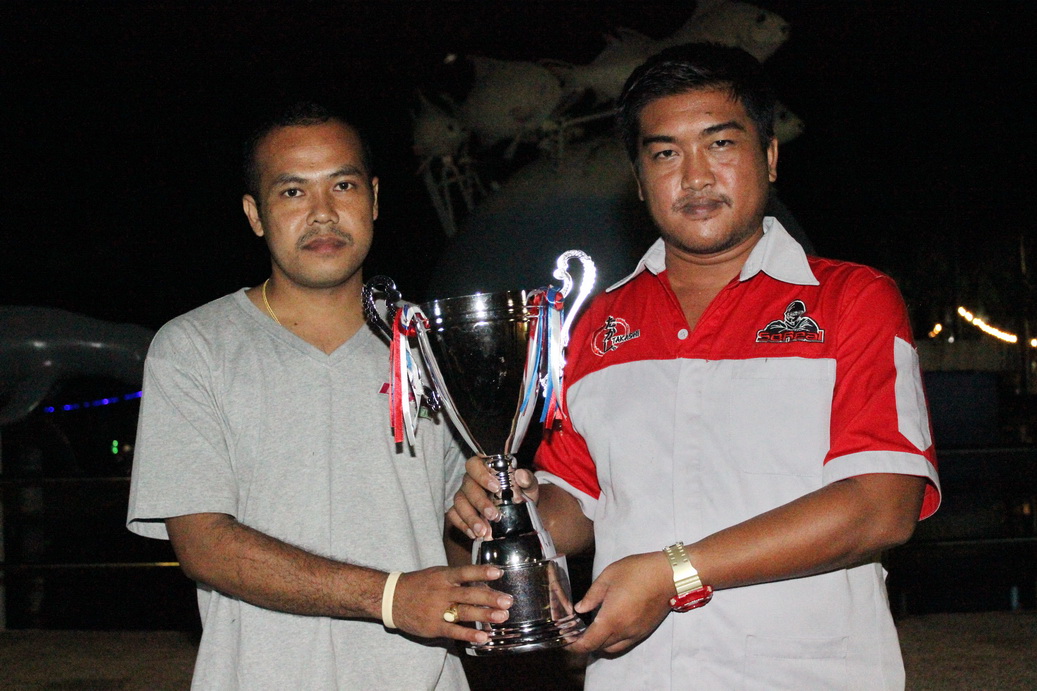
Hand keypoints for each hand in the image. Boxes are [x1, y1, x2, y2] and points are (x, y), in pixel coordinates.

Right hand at [392, 564, 512, 644]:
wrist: (392, 598)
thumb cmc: (420, 584)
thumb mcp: (437, 574)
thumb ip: (459, 578)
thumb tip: (485, 583)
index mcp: (443, 576)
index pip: (465, 572)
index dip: (482, 572)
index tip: (498, 573)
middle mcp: (441, 592)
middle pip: (469, 595)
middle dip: (490, 598)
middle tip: (508, 601)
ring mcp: (437, 610)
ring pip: (464, 613)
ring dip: (484, 615)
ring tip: (502, 617)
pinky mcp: (433, 626)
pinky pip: (454, 631)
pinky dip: (469, 634)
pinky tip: (483, 637)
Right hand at [447, 455, 539, 539]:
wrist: (518, 513)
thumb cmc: (520, 494)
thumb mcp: (528, 486)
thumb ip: (527, 480)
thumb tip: (521, 475)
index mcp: (485, 469)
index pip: (475, 465)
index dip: (482, 475)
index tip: (496, 487)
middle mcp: (471, 480)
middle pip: (468, 487)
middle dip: (480, 502)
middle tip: (493, 515)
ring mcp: (463, 495)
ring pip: (460, 502)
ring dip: (470, 518)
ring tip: (483, 531)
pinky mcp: (459, 511)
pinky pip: (453, 515)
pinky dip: (462, 525)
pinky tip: (474, 534)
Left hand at [567, 551, 673, 654]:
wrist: (668, 575)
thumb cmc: (636, 572)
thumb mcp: (608, 577)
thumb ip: (592, 595)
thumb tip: (580, 608)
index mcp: (611, 620)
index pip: (588, 644)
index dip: (574, 646)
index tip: (566, 640)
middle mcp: (623, 632)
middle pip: (599, 648)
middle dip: (585, 644)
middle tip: (576, 631)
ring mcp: (636, 633)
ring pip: (613, 648)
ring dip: (600, 643)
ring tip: (592, 629)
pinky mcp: (645, 631)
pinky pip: (625, 643)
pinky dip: (614, 640)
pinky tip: (610, 625)